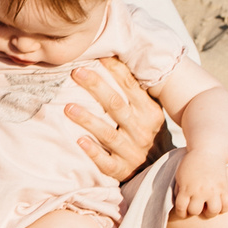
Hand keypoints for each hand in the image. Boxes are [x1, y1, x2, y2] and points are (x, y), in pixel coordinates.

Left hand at [66, 59, 162, 182]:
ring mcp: (133, 152)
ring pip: (109, 134)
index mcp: (150, 112)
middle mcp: (143, 131)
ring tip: (68, 107)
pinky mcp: (122, 170)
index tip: (96, 57)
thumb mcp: (146, 111)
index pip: (130, 87)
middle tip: (77, 72)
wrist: (159, 168)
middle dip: (96, 87)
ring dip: (88, 120)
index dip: (114, 71)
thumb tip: (111, 57)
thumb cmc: (145, 131)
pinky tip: (79, 140)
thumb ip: (133, 90)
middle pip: (116, 106)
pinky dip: (93, 151)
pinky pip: (106, 162)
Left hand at [169, 148, 227, 218]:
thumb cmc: (191, 164)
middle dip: (194, 210)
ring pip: (213, 211)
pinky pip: (227, 205)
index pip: (181, 208)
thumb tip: (182, 205)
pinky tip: (219, 204)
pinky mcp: (224, 188)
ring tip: (208, 206)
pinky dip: (223, 208)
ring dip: (210, 212)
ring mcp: (213, 190)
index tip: (184, 211)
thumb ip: (179, 191)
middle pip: (196, 211)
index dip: (181, 213)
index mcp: (187, 188)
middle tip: (197, 205)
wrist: (208, 151)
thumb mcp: (180, 176)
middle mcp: (200, 190)